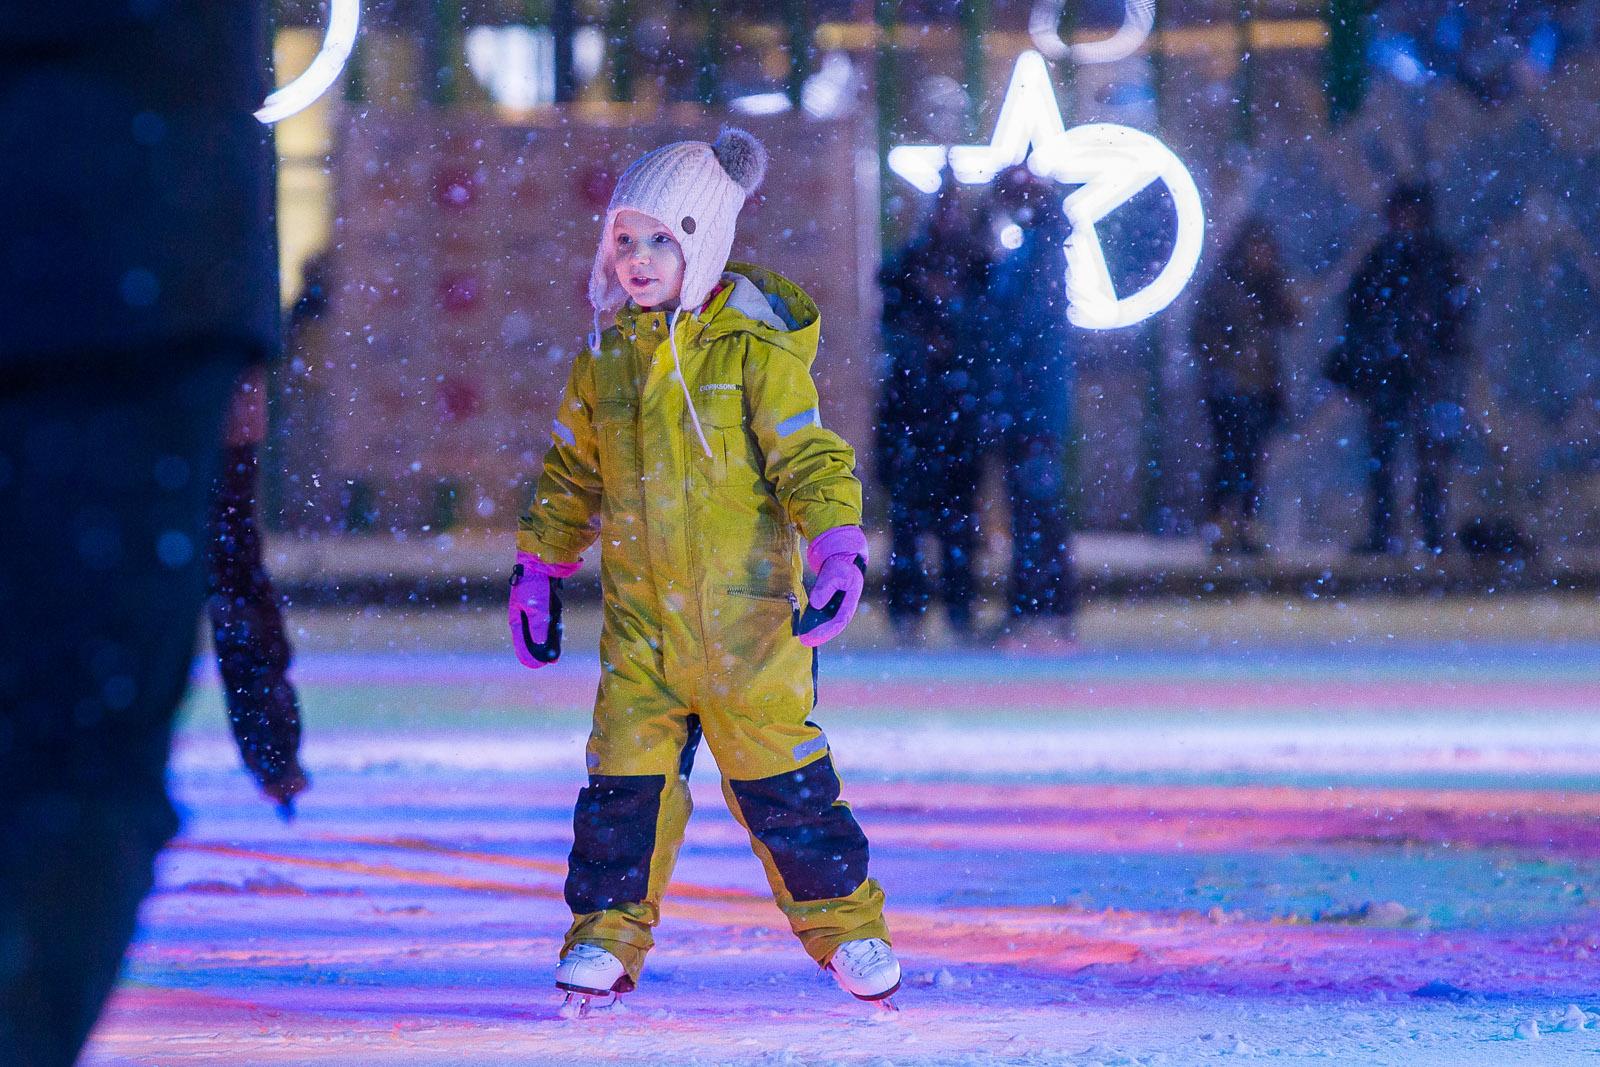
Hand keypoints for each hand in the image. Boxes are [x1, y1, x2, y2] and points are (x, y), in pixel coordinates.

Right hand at [509, 550, 579, 668]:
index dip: (527, 654)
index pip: (521, 640)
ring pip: (541, 631)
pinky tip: (556, 640)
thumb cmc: (535, 583)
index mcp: (516, 617)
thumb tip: (541, 645)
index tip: (535, 666)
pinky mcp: (546, 603)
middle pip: (531, 637)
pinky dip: (552, 631)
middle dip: (538, 651)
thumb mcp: (537, 606)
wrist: (542, 560)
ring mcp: (535, 609)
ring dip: (547, 643)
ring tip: (554, 658)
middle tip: (546, 664)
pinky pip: (549, 622)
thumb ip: (539, 625)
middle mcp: (524, 615)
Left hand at [798, 526, 869, 647]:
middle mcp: (845, 604)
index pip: (840, 620)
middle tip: (805, 642)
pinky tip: (802, 624)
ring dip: (815, 628)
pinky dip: (812, 619)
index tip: (813, 636)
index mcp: (851, 599)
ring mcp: (837, 603)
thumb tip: (815, 603)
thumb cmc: (840, 561)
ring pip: (826, 620)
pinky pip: (821, 613)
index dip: (827, 630)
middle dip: (820, 634)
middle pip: (833, 624)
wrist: (841, 552)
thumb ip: (825, 587)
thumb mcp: (834, 571)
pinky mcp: (829, 599)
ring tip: (802, 637)